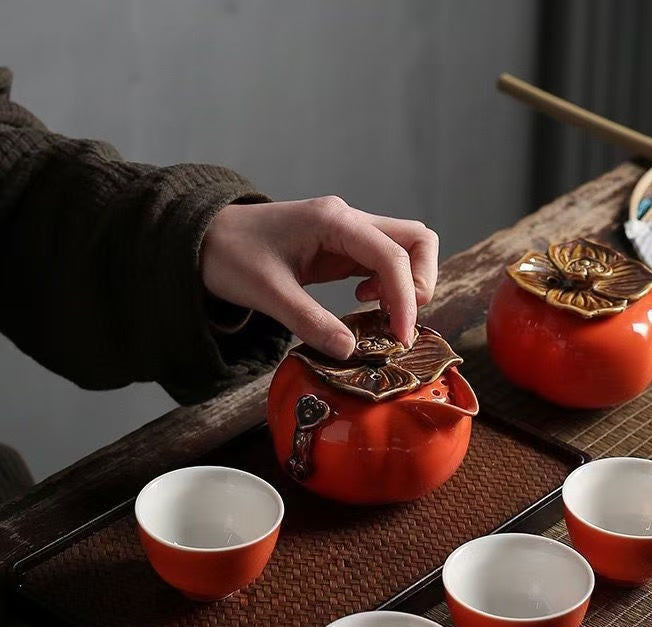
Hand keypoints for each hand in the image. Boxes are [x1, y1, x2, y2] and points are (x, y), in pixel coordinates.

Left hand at [200, 197, 438, 359]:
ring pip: (405, 250)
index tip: (399, 338)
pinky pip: (384, 263)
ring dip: (407, 286)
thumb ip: (310, 322)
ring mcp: (348, 233)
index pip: (393, 255)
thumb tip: (351, 351)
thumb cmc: (229, 255)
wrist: (203, 238)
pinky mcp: (343, 249)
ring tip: (381, 318)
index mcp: (334, 221)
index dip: (406, 298)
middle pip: (416, 240)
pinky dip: (388, 287)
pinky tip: (363, 305)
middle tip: (397, 323)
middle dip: (419, 283)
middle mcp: (349, 221)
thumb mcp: (266, 293)